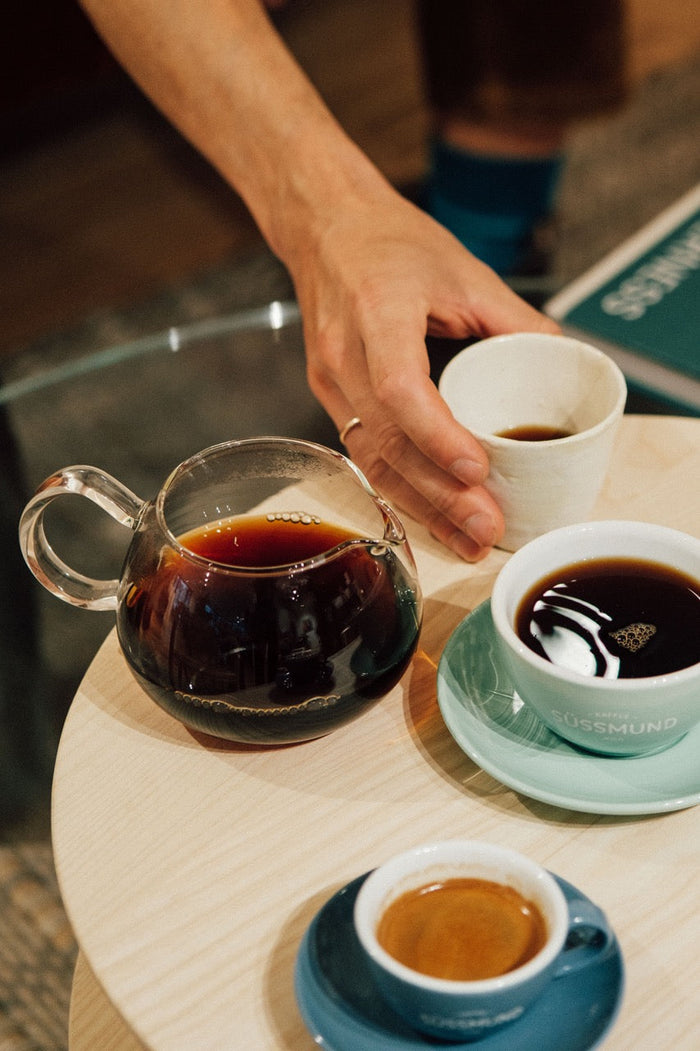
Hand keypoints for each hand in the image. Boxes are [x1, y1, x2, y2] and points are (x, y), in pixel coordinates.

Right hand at [286, 185, 559, 560]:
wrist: (327, 228)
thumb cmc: (391, 242)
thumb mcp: (464, 269)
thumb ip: (515, 320)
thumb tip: (564, 364)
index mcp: (377, 310)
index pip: (399, 387)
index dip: (438, 435)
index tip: (479, 467)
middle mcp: (343, 352)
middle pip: (385, 439)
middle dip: (438, 491)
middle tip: (486, 526)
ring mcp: (329, 380)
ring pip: (371, 458)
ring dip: (421, 505)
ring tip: (467, 540)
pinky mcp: (329, 397)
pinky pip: (363, 453)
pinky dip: (401, 489)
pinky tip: (433, 517)